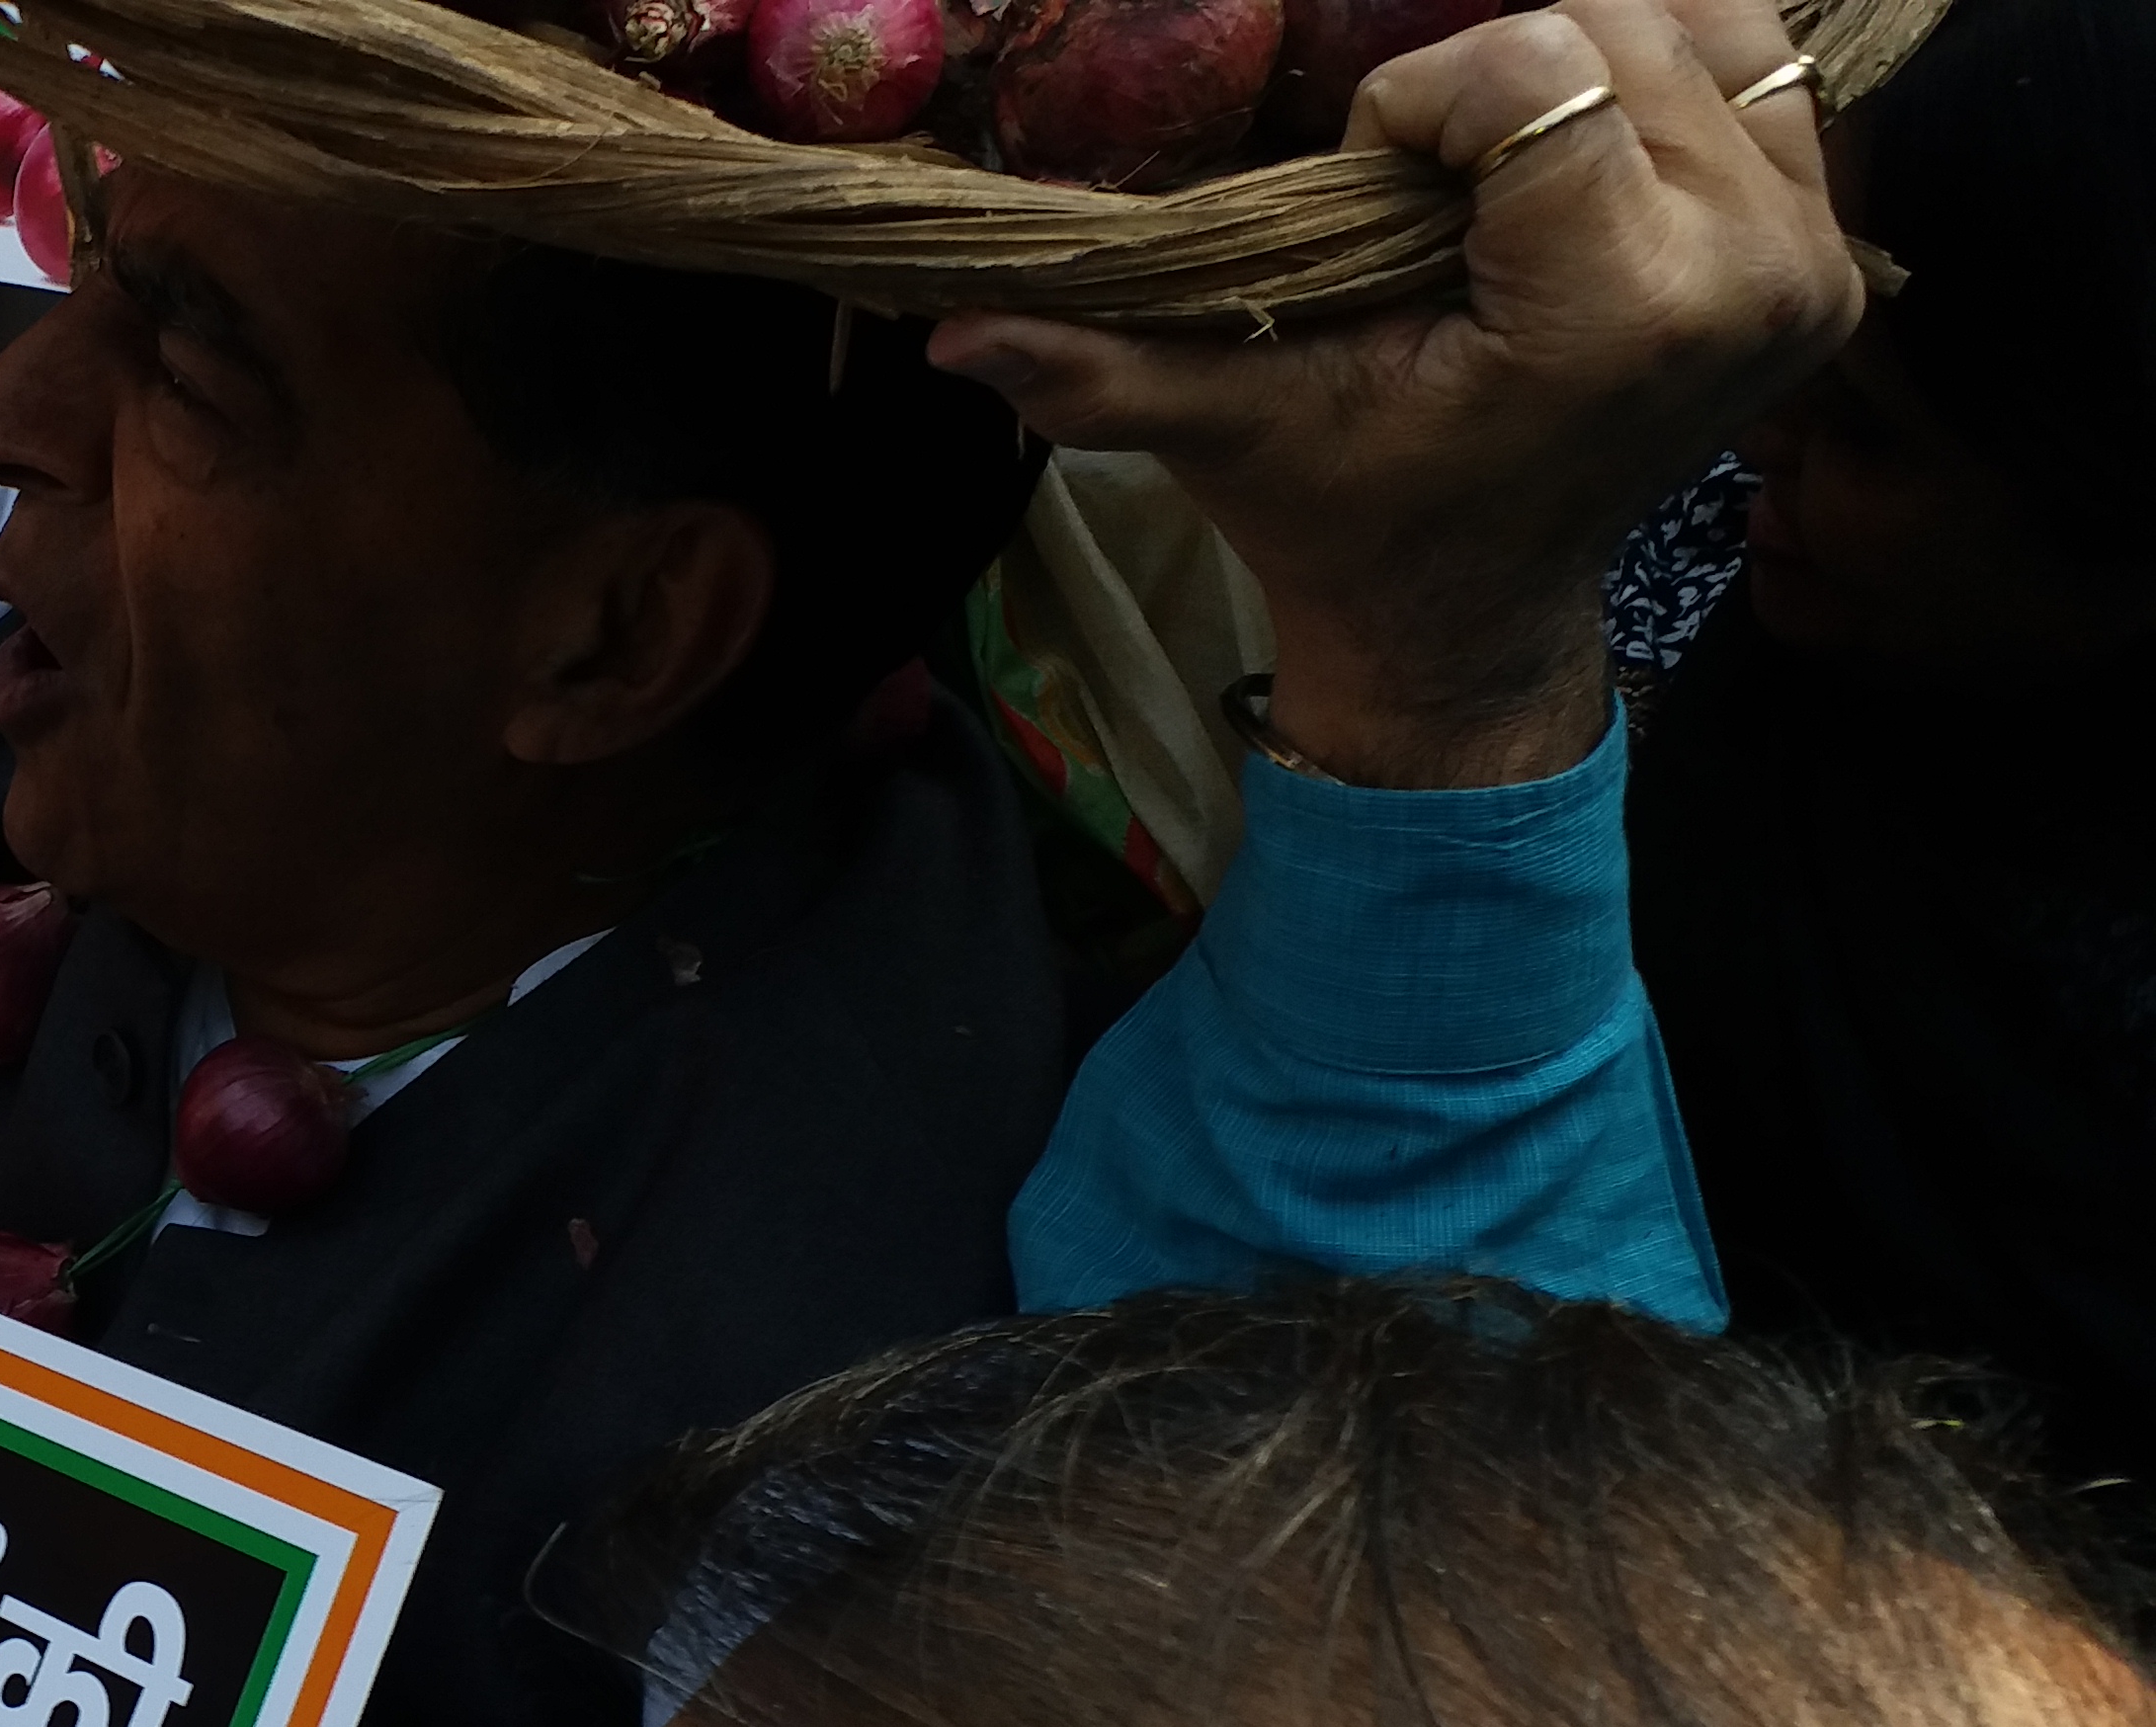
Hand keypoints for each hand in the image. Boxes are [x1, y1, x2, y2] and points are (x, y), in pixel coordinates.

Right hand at [929, 0, 1856, 785]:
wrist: (1473, 615)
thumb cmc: (1350, 514)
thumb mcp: (1227, 431)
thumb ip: (1102, 368)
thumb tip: (948, 327)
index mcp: (1614, 317)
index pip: (1539, 68)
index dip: (1422, 103)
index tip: (1372, 195)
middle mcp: (1749, 277)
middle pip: (1621, 22)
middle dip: (1501, 76)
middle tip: (1430, 192)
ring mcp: (1810, 262)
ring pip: (1707, 21)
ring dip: (1590, 59)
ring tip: (1509, 161)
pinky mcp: (1831, 248)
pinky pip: (1767, 65)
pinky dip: (1670, 76)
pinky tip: (1590, 152)